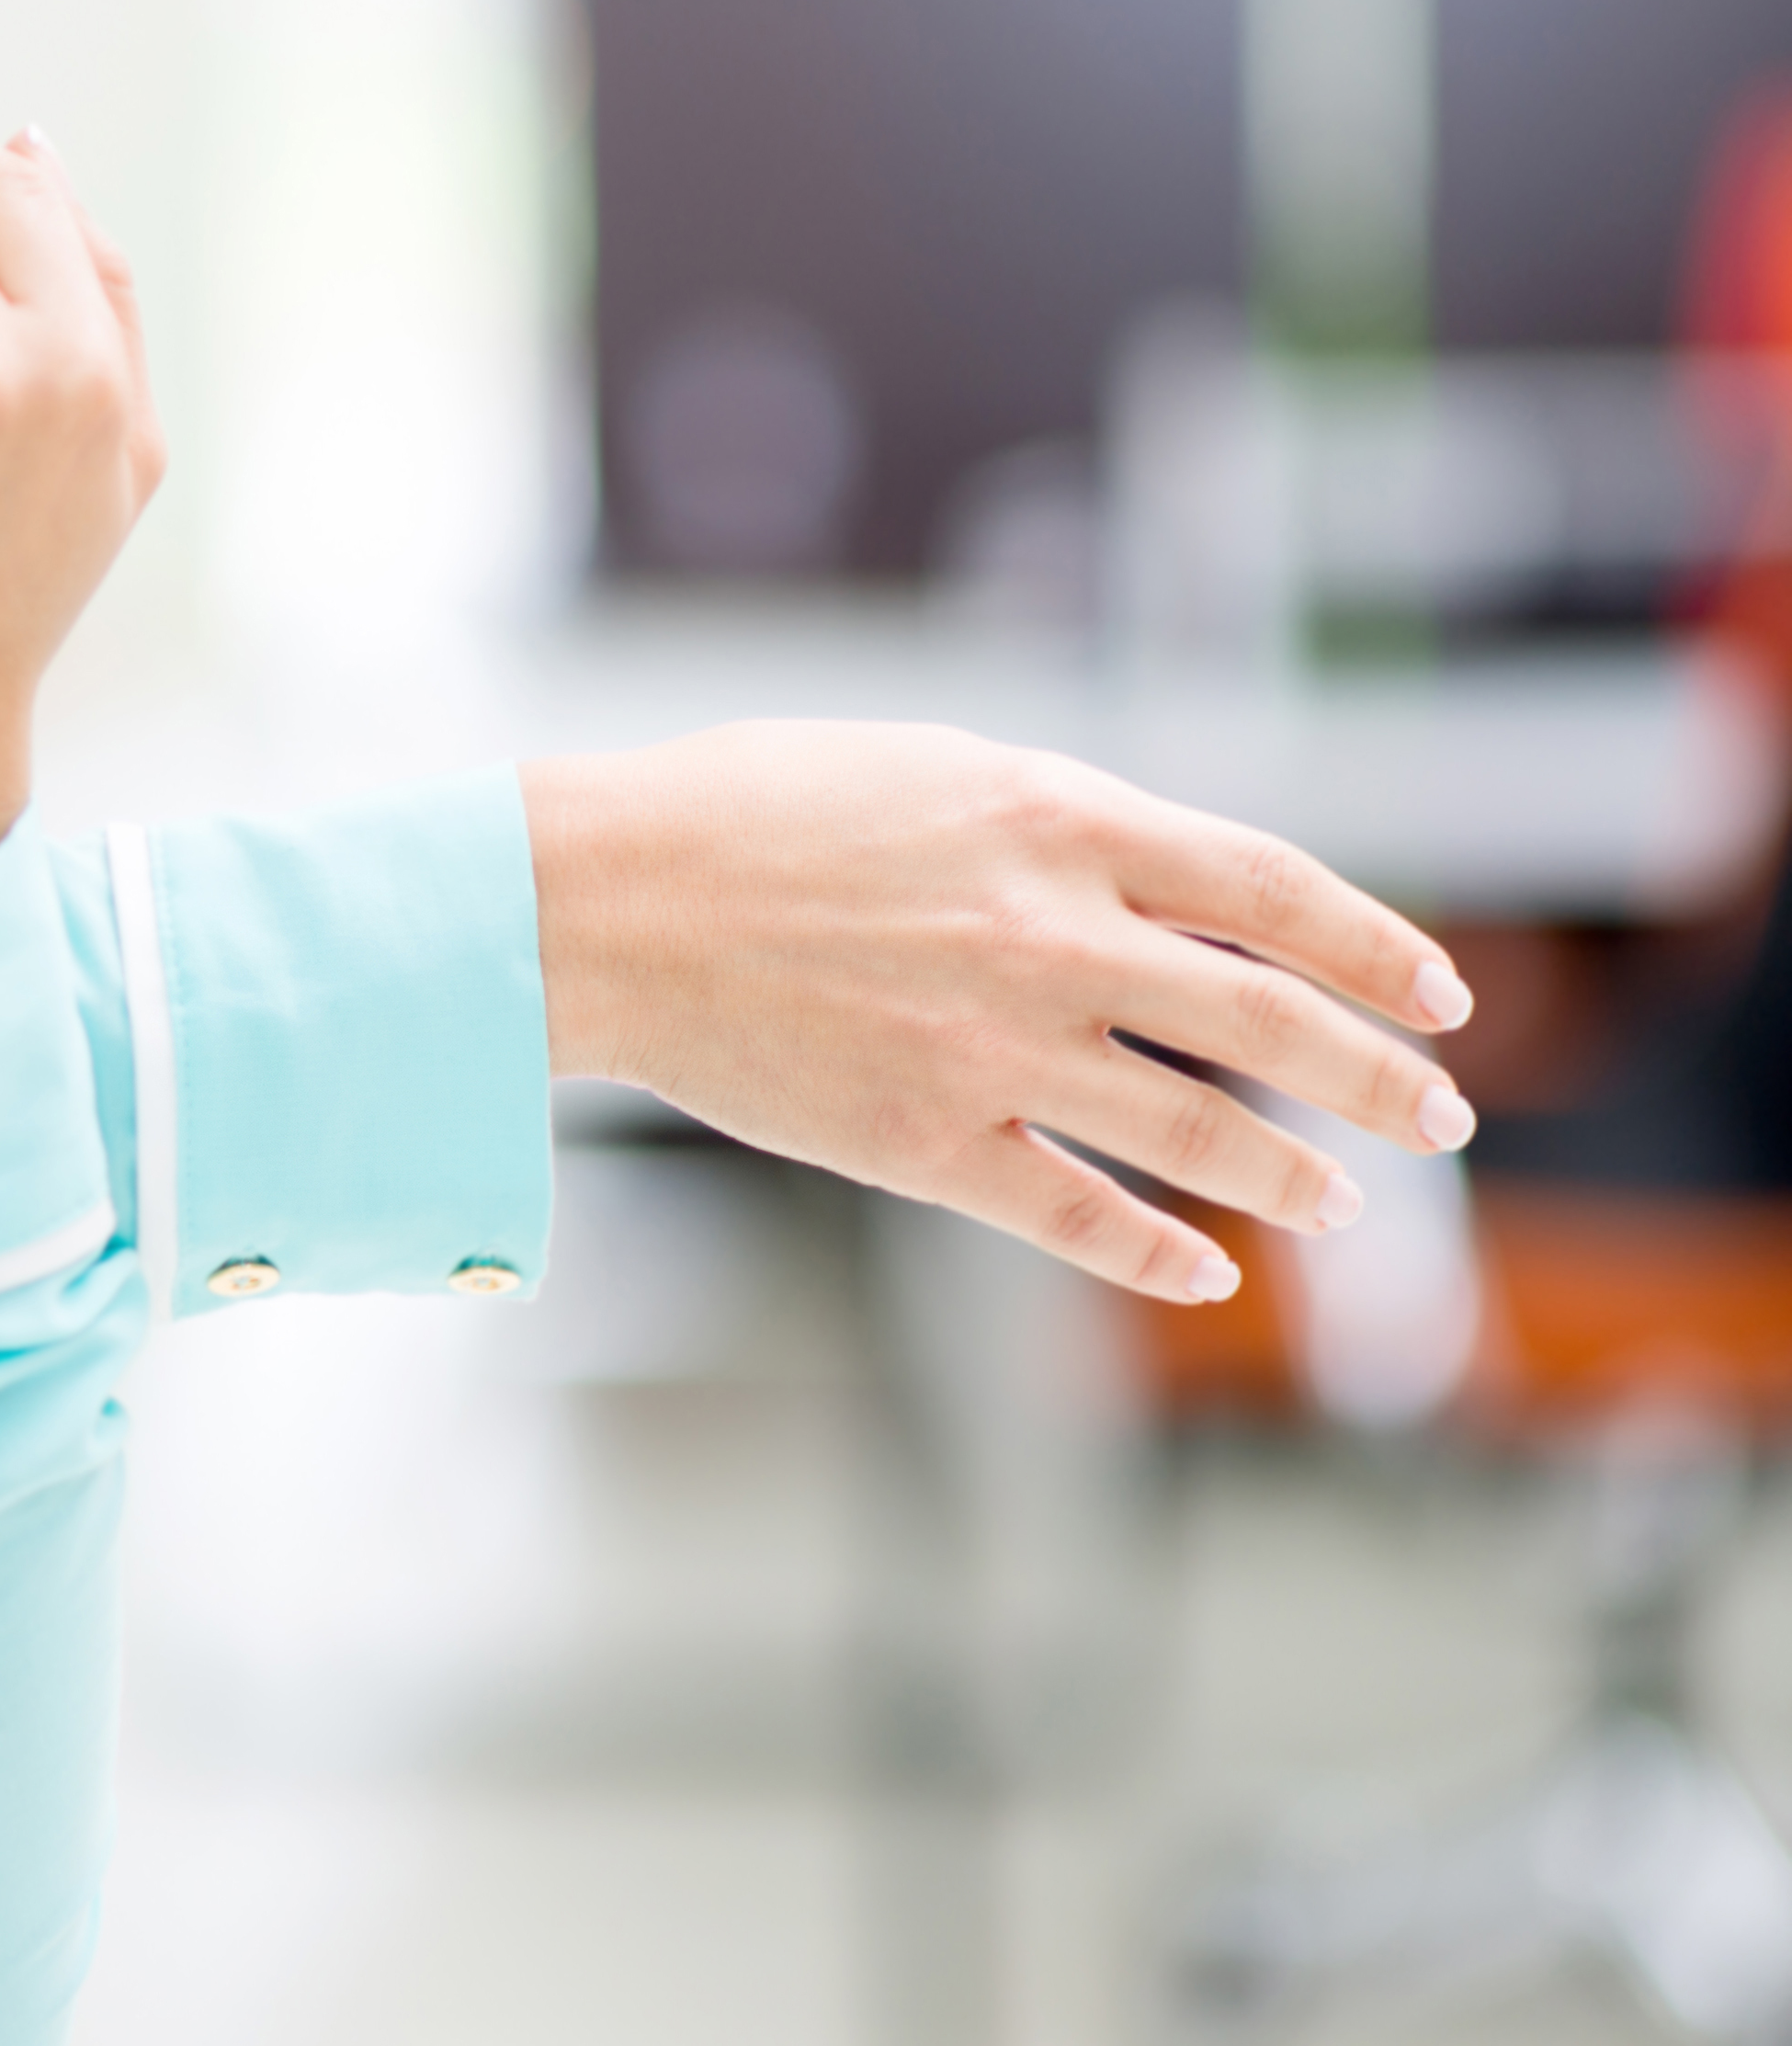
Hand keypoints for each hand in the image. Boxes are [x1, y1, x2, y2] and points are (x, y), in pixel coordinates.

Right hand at [524, 721, 1479, 1303]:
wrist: (602, 902)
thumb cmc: (748, 813)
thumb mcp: (934, 771)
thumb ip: (1061, 825)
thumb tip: (1173, 880)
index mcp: (1060, 823)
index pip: (1277, 888)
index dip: (1380, 945)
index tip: (1442, 995)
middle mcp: (1052, 938)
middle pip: (1273, 1022)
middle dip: (1382, 1080)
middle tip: (1440, 1119)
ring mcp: (994, 1051)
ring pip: (1200, 1136)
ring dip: (1293, 1179)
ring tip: (1343, 1203)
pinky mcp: (923, 1144)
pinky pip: (1077, 1217)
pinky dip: (1158, 1254)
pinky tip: (1207, 1274)